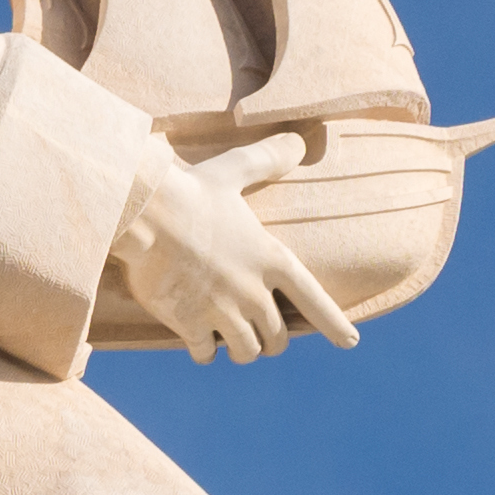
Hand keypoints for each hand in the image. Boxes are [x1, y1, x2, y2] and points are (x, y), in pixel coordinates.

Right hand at [109, 135, 359, 365]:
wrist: (144, 214)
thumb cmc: (190, 192)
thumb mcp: (233, 170)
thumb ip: (268, 159)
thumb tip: (299, 140)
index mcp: (271, 259)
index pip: (314, 300)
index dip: (334, 324)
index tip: (350, 342)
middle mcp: (253, 292)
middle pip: (278, 337)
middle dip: (272, 339)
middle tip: (261, 334)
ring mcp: (223, 311)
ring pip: (246, 351)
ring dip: (241, 348)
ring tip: (229, 340)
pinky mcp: (190, 323)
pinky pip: (205, 353)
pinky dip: (203, 350)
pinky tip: (196, 340)